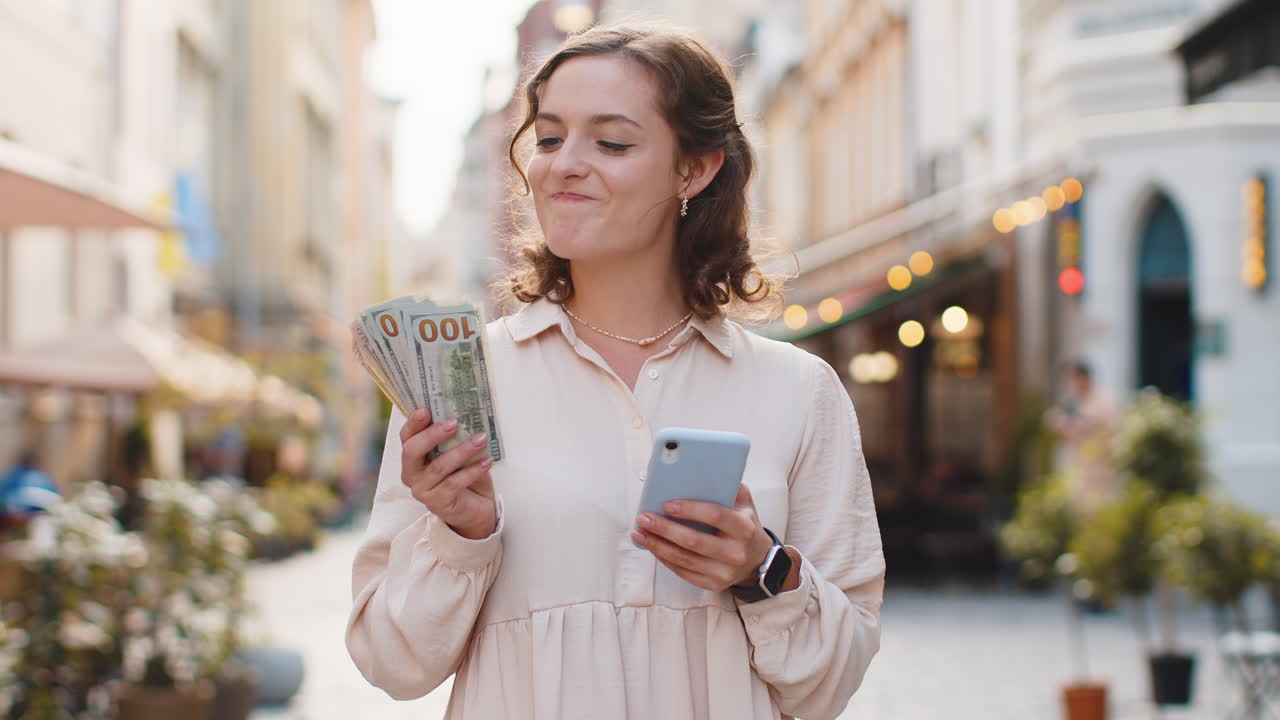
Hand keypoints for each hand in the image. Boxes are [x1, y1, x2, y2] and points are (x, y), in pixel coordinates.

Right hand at [399, 408, 496, 539]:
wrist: (476, 507)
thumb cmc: (464, 474)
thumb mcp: (457, 452)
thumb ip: (454, 437)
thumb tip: (465, 412)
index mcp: (413, 457)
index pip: (406, 437)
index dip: (414, 422)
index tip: (427, 409)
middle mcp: (411, 473)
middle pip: (412, 451)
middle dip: (432, 435)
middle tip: (454, 423)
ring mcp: (422, 490)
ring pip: (438, 467)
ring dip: (462, 451)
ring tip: (481, 439)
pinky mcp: (438, 503)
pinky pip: (454, 484)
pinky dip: (472, 471)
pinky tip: (487, 462)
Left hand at [631, 484, 777, 592]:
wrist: (756, 558)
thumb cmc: (743, 524)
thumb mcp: (743, 503)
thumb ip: (726, 486)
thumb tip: (695, 473)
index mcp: (744, 527)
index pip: (715, 515)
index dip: (690, 510)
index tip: (667, 504)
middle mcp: (735, 552)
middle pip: (694, 541)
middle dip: (665, 529)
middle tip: (644, 518)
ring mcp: (724, 572)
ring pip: (684, 559)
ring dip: (657, 545)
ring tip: (639, 533)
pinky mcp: (713, 584)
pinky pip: (683, 572)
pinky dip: (664, 558)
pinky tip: (651, 546)